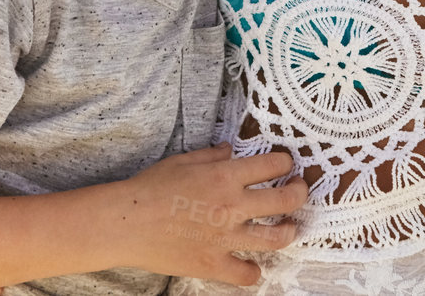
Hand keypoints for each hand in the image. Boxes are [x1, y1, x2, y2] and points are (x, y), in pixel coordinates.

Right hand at [109, 144, 307, 285]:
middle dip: (299, 193)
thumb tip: (230, 150)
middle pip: (285, 200)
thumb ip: (212, 155)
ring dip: (288, 231)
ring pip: (276, 238)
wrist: (125, 222)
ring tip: (288, 227)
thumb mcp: (183, 161)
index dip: (285, 163)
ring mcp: (226, 237)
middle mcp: (232, 206)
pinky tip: (253, 265)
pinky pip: (246, 273)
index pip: (273, 166)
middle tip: (298, 190)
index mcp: (225, 176)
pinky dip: (253, 271)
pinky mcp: (214, 263)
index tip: (285, 165)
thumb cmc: (150, 188)